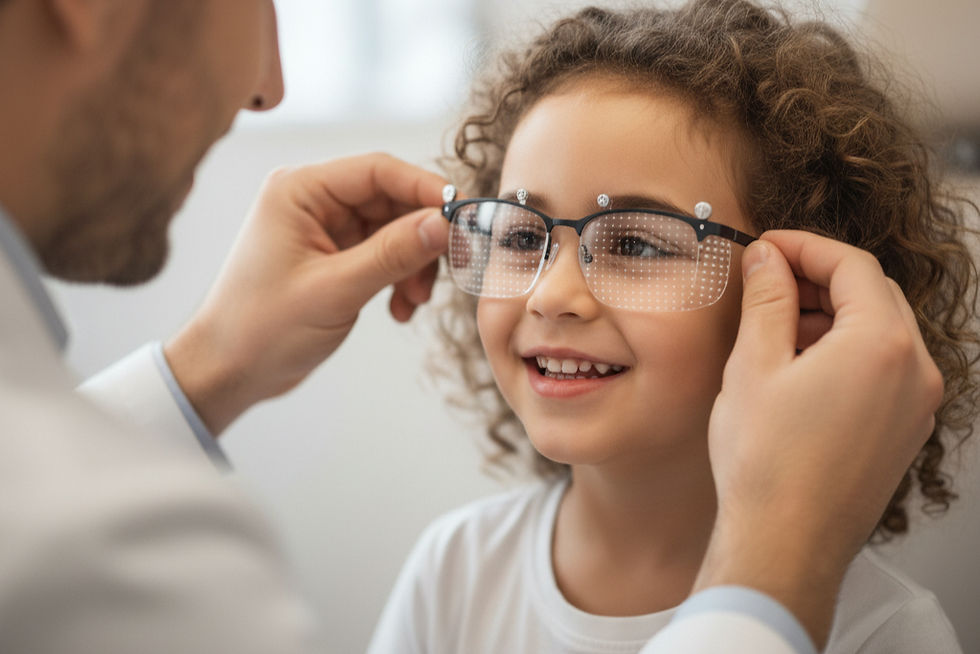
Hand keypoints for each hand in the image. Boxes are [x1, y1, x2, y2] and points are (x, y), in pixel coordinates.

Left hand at [164, 153, 449, 433]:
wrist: (228, 371)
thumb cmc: (261, 329)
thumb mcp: (334, 290)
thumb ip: (392, 254)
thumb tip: (444, 223)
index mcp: (300, 191)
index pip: (377, 170)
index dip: (424, 189)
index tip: (461, 216)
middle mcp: (313, 201)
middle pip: (392, 200)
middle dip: (422, 237)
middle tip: (447, 269)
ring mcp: (325, 229)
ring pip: (394, 230)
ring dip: (414, 265)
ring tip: (414, 302)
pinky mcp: (335, 257)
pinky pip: (385, 255)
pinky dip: (400, 279)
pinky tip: (399, 311)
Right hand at [694, 230, 942, 648]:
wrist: (785, 544)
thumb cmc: (766, 462)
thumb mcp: (754, 365)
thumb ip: (767, 299)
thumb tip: (767, 257)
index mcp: (881, 344)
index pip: (852, 265)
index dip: (804, 246)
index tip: (765, 247)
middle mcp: (916, 370)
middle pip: (873, 294)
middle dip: (819, 279)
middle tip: (768, 280)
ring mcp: (918, 405)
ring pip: (881, 331)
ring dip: (833, 316)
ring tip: (776, 330)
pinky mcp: (906, 432)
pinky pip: (885, 369)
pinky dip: (847, 352)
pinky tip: (800, 369)